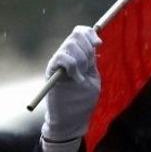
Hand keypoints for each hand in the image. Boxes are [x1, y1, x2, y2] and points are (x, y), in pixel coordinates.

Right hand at [42, 25, 101, 144]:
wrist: (70, 119)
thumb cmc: (82, 101)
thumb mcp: (92, 77)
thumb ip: (91, 60)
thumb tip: (95, 41)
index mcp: (76, 56)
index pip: (80, 33)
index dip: (90, 34)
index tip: (99, 44)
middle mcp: (65, 56)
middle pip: (75, 36)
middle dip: (86, 49)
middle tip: (87, 67)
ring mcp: (57, 63)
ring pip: (70, 45)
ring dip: (80, 60)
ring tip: (80, 77)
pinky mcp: (51, 71)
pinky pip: (62, 57)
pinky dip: (72, 65)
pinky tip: (76, 78)